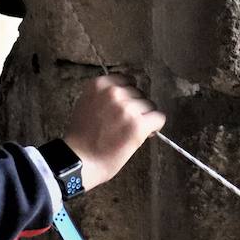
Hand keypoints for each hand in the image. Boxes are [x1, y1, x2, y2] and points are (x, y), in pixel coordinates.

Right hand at [63, 74, 165, 191]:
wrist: (80, 160)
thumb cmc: (81, 137)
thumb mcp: (86, 104)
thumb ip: (103, 95)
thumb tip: (124, 95)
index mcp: (99, 84)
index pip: (125, 79)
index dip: (127, 94)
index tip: (125, 106)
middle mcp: (114, 92)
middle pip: (138, 92)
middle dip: (136, 106)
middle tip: (126, 123)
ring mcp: (127, 108)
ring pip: (150, 105)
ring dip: (145, 117)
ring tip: (132, 131)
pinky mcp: (138, 124)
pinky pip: (159, 117)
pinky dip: (155, 126)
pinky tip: (145, 134)